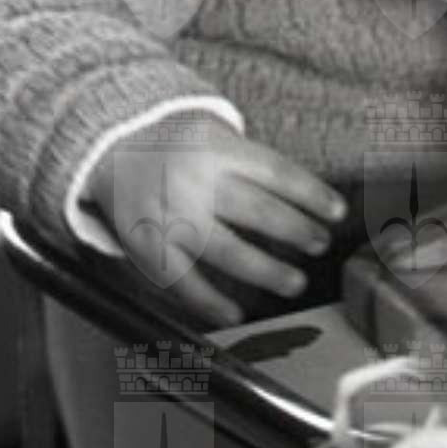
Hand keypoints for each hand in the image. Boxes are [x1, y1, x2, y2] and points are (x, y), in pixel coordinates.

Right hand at [85, 115, 347, 327]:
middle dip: (298, 232)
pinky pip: (181, 281)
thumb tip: (306, 199)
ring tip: (295, 282)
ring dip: (267, 271)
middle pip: (259, 212)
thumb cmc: (178, 143)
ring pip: (227, 251)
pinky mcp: (147, 245)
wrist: (108, 146)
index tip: (338, 212)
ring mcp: (171, 217)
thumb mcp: (214, 131)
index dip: (312, 195)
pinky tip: (234, 315)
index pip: (278, 174)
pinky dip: (208, 303)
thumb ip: (252, 160)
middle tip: (320, 245)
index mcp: (217, 151)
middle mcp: (196, 183)